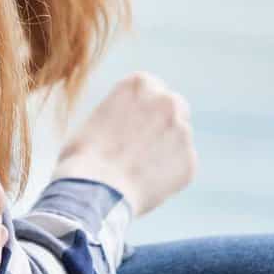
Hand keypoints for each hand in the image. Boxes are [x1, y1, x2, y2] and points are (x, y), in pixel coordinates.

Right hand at [52, 71, 196, 217]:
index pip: (151, 88)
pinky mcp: (190, 161)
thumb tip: (129, 126)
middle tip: (143, 145)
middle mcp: (166, 101)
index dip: (141, 108)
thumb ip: (121, 114)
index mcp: (140, 83)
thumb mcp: (97, 119)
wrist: (94, 190)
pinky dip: (169, 176)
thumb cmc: (84, 156)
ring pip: (179, 139)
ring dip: (165, 150)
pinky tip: (144, 185)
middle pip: (175, 106)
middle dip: (163, 123)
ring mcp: (182, 131)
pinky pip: (181, 166)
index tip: (131, 124)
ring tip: (136, 172)